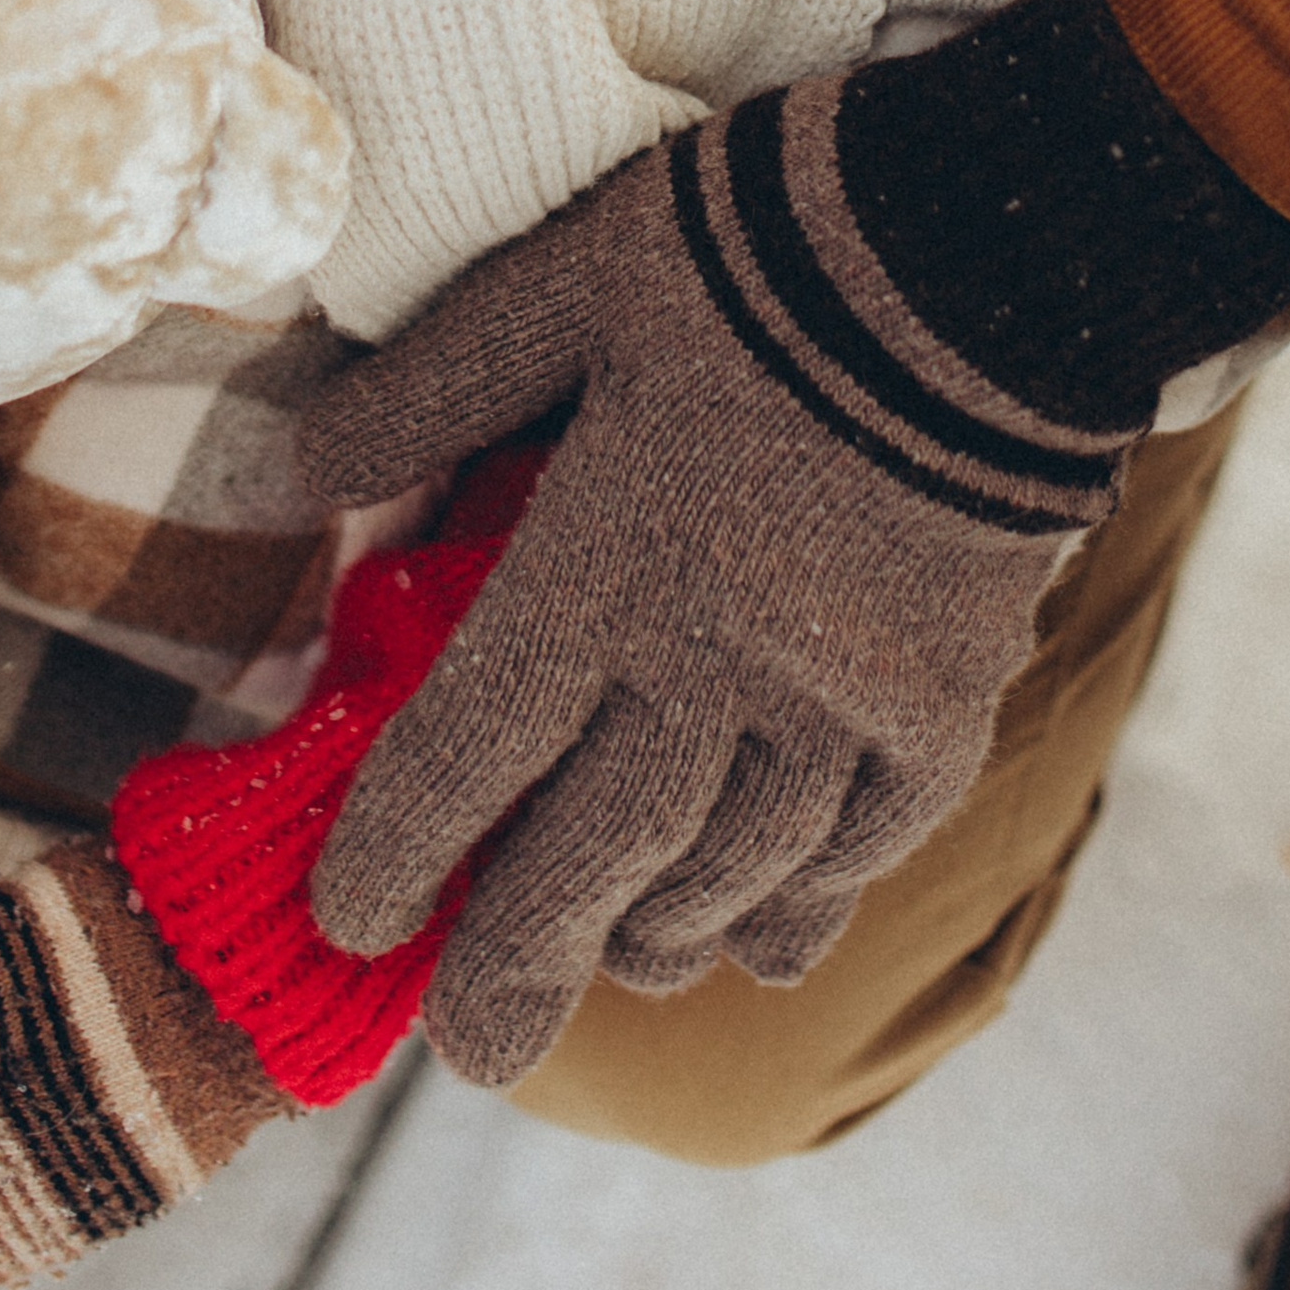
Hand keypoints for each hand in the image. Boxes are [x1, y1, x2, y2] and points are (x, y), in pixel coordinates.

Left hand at [296, 0, 1289, 1085]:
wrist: (996, 239)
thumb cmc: (761, 242)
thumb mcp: (569, 276)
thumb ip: (435, 388)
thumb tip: (294, 471)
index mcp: (604, 559)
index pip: (470, 753)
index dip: (398, 851)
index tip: (352, 919)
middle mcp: (717, 661)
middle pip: (596, 857)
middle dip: (517, 962)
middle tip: (467, 1050)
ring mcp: (845, 695)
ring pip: (728, 869)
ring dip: (653, 938)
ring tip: (606, 973)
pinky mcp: (950, 696)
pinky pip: (862, 846)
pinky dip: (802, 906)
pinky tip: (762, 946)